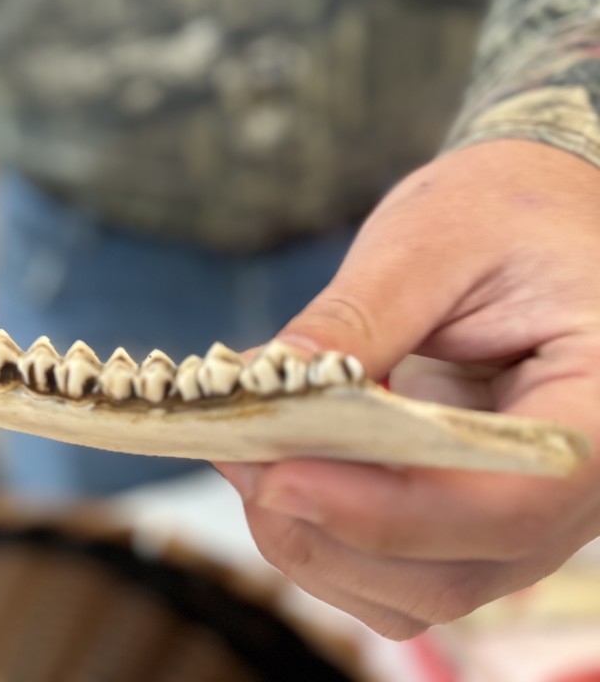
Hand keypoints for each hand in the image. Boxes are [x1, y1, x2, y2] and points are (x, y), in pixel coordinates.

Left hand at [216, 139, 599, 638]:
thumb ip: (356, 319)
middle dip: (326, 528)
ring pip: (416, 592)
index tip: (277, 475)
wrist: (538, 219)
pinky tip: (286, 470)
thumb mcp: (432, 241)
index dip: (383, 510)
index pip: (506, 503)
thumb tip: (265, 383)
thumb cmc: (506, 213)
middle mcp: (576, 489)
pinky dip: (327, 540)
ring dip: (315, 543)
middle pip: (452, 571)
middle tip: (240, 456)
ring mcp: (526, 516)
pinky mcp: (474, 517)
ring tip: (252, 457)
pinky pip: (400, 572)